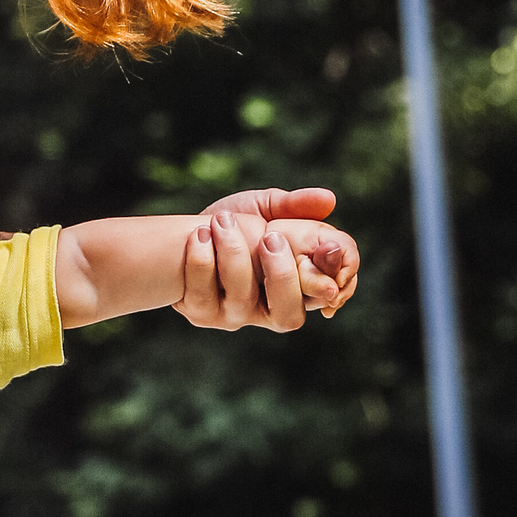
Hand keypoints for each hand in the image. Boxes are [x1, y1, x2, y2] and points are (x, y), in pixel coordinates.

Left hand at [176, 188, 359, 331]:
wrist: (186, 233)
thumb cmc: (236, 222)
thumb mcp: (268, 208)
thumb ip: (296, 206)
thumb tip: (329, 200)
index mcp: (298, 286)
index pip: (328, 294)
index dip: (330, 277)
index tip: (324, 247)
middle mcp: (269, 309)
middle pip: (289, 316)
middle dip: (282, 276)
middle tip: (270, 236)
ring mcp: (235, 315)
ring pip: (243, 300)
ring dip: (234, 254)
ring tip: (223, 221)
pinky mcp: (201, 312)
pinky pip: (204, 293)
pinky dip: (201, 259)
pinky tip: (199, 234)